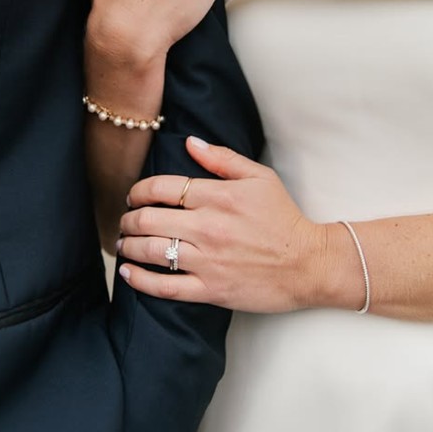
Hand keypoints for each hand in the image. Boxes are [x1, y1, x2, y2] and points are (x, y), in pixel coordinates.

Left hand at [117, 137, 326, 312]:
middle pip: (149, 219)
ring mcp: (207, 260)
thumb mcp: (260, 177)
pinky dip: (140, 280)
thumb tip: (189, 142)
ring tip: (123, 243)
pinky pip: (165, 286)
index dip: (138, 191)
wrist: (309, 264)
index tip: (133, 196)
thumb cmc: (284, 218)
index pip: (161, 188)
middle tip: (125, 220)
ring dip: (129, 245)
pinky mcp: (211, 289)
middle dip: (128, 219)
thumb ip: (222, 159)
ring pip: (151, 251)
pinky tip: (128, 272)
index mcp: (217, 196)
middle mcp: (207, 227)